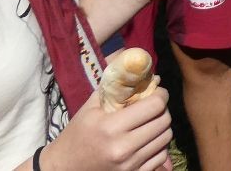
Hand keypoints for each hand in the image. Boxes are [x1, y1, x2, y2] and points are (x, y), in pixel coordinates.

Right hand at [40, 85, 171, 170]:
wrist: (65, 168)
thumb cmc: (78, 133)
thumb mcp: (92, 106)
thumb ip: (117, 85)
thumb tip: (146, 71)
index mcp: (110, 126)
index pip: (154, 105)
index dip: (161, 94)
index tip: (157, 91)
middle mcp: (122, 147)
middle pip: (164, 121)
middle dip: (162, 109)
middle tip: (153, 106)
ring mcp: (129, 165)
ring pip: (165, 138)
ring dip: (161, 127)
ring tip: (149, 122)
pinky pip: (161, 156)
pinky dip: (158, 145)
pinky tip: (146, 140)